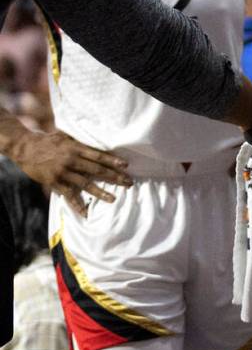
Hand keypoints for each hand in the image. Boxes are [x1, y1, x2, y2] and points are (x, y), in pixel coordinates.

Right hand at [14, 131, 130, 215]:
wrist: (25, 147)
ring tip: (113, 199)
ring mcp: (63, 172)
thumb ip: (81, 141)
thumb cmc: (48, 140)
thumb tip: (98, 137)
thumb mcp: (66, 136)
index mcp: (76, 148)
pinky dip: (77, 204)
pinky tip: (85, 212)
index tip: (126, 165)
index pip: (98, 155)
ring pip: (85, 184)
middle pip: (97, 170)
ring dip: (100, 192)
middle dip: (114, 177)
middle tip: (128, 182)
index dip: (112, 160)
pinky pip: (68, 195)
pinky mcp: (54, 182)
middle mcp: (71, 160)